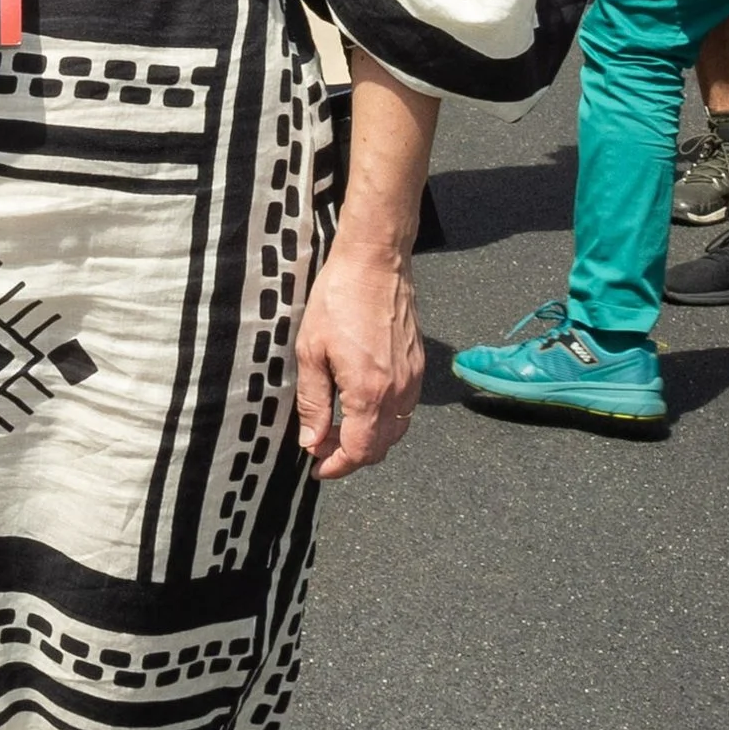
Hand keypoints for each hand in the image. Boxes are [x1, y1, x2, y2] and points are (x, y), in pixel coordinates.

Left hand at [294, 241, 422, 480]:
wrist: (375, 262)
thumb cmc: (339, 299)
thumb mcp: (310, 351)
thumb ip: (313, 402)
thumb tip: (311, 440)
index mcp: (369, 393)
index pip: (359, 451)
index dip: (337, 466)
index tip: (317, 468)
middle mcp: (398, 392)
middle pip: (380, 447)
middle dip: (350, 455)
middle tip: (320, 447)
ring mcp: (413, 379)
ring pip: (395, 430)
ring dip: (368, 438)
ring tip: (336, 428)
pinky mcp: (418, 366)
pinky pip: (404, 408)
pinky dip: (383, 419)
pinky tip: (359, 405)